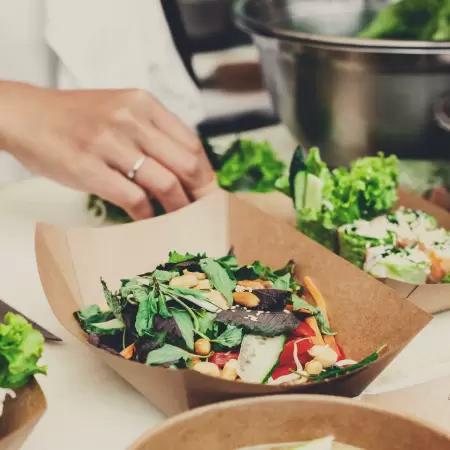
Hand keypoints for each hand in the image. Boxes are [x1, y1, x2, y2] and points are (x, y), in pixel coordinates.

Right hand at [0, 82, 216, 218]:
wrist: (26, 115)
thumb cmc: (77, 118)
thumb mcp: (121, 110)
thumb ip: (152, 133)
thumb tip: (184, 169)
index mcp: (144, 104)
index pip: (191, 143)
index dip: (205, 174)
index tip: (209, 192)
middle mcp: (131, 120)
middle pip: (186, 164)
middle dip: (201, 194)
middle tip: (203, 212)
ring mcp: (110, 143)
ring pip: (166, 184)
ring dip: (178, 209)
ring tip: (180, 220)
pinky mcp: (90, 168)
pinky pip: (134, 199)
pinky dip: (147, 215)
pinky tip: (148, 219)